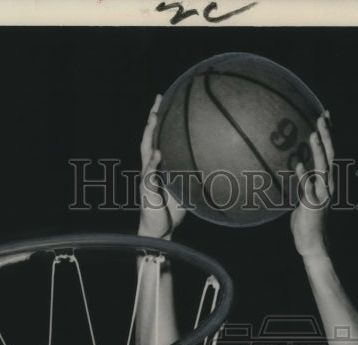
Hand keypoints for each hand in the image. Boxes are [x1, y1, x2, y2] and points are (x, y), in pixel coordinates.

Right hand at [138, 95, 186, 239]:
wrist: (159, 233)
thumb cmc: (170, 213)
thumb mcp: (185, 191)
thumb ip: (192, 178)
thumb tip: (212, 168)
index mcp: (157, 168)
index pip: (157, 139)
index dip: (159, 122)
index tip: (164, 102)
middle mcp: (149, 169)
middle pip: (148, 138)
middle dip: (152, 118)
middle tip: (157, 98)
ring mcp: (146, 179)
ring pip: (145, 151)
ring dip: (149, 134)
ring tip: (153, 118)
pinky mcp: (146, 191)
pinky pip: (149, 174)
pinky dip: (153, 163)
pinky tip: (157, 153)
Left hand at [290, 112, 334, 258]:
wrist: (312, 243)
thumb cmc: (305, 220)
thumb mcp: (305, 196)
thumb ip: (302, 183)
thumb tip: (291, 169)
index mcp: (327, 181)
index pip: (330, 152)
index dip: (329, 134)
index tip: (326, 115)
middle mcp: (328, 185)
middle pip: (330, 155)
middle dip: (327, 136)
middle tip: (322, 117)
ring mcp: (322, 194)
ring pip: (323, 168)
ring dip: (318, 151)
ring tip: (314, 134)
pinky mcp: (313, 205)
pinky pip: (308, 189)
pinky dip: (304, 177)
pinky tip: (299, 165)